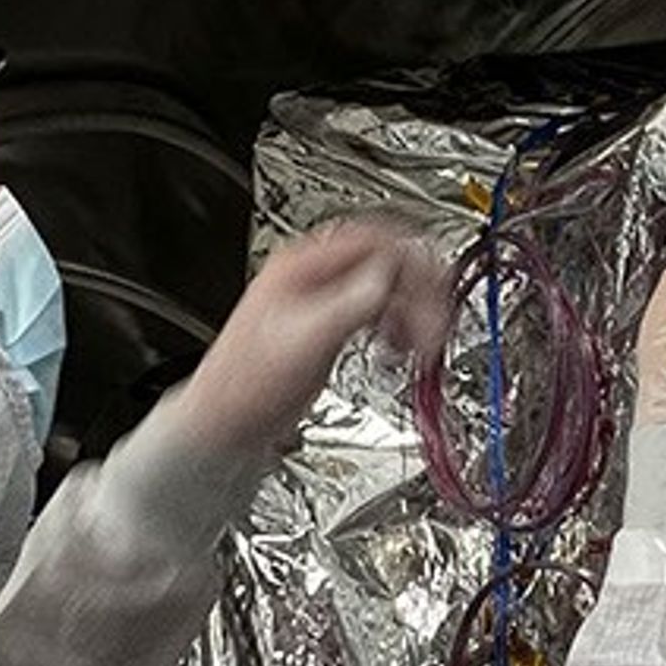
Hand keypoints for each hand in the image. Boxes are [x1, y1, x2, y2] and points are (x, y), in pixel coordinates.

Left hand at [175, 223, 446, 459]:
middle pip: (386, 261)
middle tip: (439, 325)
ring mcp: (323, 299)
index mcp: (303, 265)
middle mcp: (314, 275)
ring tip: (423, 343)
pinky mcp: (330, 325)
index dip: (412, 263)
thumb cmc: (248, 387)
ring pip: (386, 286)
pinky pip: (378, 310)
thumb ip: (352, 305)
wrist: (226, 425)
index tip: (437, 294)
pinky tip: (400, 350)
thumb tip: (391, 278)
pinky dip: (397, 327)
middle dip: (419, 291)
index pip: (374, 240)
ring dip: (412, 311)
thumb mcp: (305, 341)